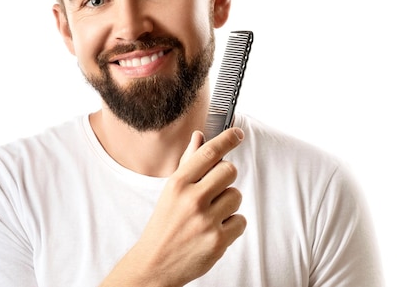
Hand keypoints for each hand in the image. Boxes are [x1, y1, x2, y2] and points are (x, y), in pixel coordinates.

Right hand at [101, 127, 245, 286]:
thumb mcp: (170, 191)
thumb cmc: (164, 224)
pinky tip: (215, 229)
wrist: (155, 263)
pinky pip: (241, 221)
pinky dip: (232, 225)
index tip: (236, 134)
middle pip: (229, 171)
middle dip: (226, 178)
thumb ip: (188, 164)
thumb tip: (200, 137)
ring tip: (211, 214)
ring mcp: (206, 221)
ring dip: (228, 203)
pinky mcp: (218, 241)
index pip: (208, 153)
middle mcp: (192, 200)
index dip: (226, 140)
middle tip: (215, 189)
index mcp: (178, 184)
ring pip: (236, 196)